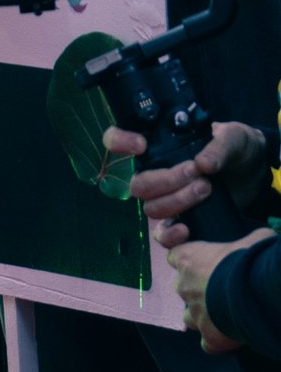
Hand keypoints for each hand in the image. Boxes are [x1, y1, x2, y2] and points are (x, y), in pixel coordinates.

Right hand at [104, 120, 270, 225]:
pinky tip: (188, 229)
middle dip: (166, 180)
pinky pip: (162, 233)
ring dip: (177, 201)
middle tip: (196, 173)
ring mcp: (166, 197)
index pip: (116, 139)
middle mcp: (155, 171)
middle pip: (138, 183)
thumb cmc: (237, 148)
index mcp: (157, 144)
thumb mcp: (233, 137)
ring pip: (151, 207)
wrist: (255, 174)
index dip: (119, 141)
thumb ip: (219, 145)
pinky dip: (171, 235)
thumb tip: (203, 164)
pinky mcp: (181, 219)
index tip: (141, 145)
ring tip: (206, 189)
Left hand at [166, 230, 268, 353]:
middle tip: (220, 290)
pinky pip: (207, 344)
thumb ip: (246, 240)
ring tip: (223, 316)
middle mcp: (185, 286)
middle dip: (197, 290)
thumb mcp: (252, 239)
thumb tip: (259, 241)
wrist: (256, 293)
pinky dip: (216, 342)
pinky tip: (230, 339)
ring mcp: (195, 313)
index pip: (174, 256)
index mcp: (188, 258)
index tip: (200, 261)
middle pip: (182, 288)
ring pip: (189, 317)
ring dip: (203, 317)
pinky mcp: (210, 337)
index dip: (187, 259)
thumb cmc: (250, 260)